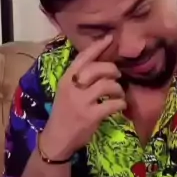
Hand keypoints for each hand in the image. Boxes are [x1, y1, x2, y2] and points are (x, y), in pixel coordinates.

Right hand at [40, 35, 125, 161]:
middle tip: (117, 75)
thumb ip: (80, 78)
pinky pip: (113, 104)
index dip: (98, 46)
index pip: (83, 57)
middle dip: (112, 70)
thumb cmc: (64, 113)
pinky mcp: (91, 116)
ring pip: (107, 85)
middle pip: (98, 68)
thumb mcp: (67, 91)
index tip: (111, 38)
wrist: (56, 139)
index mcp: (66, 78)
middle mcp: (73, 87)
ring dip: (118, 89)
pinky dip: (120, 104)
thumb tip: (102, 64)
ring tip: (119, 94)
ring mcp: (81, 102)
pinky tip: (120, 106)